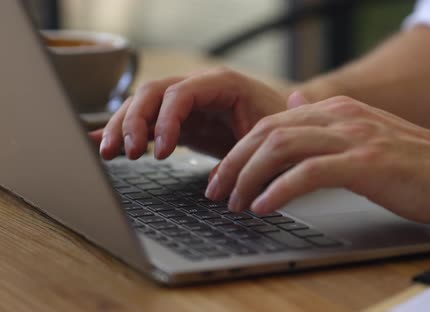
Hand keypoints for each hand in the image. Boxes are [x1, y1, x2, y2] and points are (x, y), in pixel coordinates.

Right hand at [91, 67, 287, 159]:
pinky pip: (149, 122)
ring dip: (123, 127)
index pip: (180, 93)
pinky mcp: (182, 122)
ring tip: (108, 153)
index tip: (163, 152)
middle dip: (134, 121)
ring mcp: (187, 104)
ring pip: (143, 105)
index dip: (165, 120)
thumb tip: (217, 185)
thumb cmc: (281, 128)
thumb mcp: (267, 139)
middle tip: (128, 153)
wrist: (285, 128)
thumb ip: (243, 155)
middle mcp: (199, 88)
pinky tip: (104, 142)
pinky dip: (127, 131)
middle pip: (152, 93)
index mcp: (222, 84)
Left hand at [206, 95, 429, 223]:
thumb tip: (296, 104)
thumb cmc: (415, 162)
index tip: (225, 173)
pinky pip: (309, 173)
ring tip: (234, 201)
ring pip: (282, 148)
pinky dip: (279, 189)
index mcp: (337, 110)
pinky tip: (264, 205)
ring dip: (250, 176)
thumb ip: (328, 121)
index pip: (273, 123)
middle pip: (268, 132)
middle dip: (235, 162)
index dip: (242, 148)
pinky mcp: (365, 163)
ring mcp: (353, 137)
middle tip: (217, 189)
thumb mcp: (366, 132)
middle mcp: (340, 117)